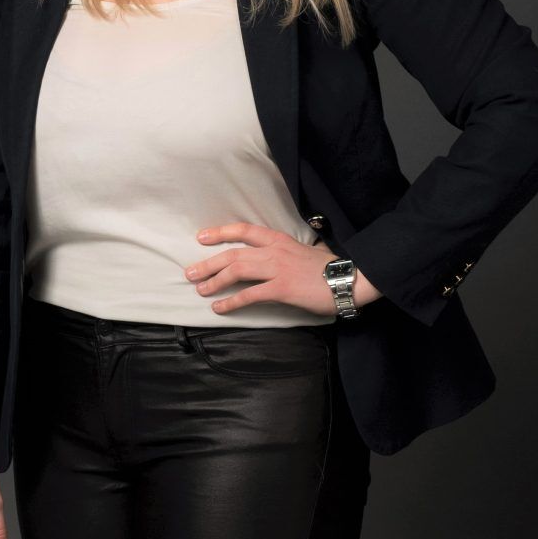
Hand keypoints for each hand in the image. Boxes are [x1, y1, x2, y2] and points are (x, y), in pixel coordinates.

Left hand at [185, 222, 383, 315]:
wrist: (347, 279)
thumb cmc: (326, 268)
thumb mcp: (301, 251)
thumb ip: (282, 253)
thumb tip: (268, 259)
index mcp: (278, 239)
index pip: (244, 230)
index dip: (221, 232)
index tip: (202, 237)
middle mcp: (274, 250)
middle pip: (233, 253)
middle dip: (209, 263)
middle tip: (190, 272)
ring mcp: (277, 268)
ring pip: (237, 271)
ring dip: (215, 281)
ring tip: (200, 289)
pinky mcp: (281, 288)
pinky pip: (250, 295)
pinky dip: (231, 302)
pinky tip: (220, 308)